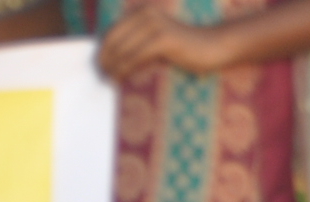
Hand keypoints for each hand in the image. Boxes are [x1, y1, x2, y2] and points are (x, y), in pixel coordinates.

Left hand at [97, 11, 230, 80]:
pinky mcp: (163, 39)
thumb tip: (108, 60)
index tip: (96, 67)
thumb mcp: (154, 43)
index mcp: (142, 12)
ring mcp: (155, 25)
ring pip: (122, 49)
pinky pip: (134, 57)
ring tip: (107, 81)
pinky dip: (123, 70)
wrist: (212, 46)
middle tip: (99, 77)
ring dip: (111, 67)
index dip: (101, 50)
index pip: (112, 31)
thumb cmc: (182, 48)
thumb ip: (134, 45)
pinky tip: (118, 79)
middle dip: (103, 59)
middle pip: (113, 39)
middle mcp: (146, 14)